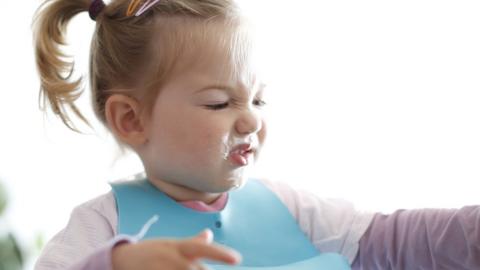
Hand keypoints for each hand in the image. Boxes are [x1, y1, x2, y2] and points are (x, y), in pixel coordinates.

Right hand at [112, 229, 240, 269]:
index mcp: (179, 247)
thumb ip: (192, 243)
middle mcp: (171, 257)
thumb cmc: (152, 252)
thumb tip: (209, 235)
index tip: (237, 259)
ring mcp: (160, 269)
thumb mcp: (171, 245)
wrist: (120, 259)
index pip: (203, 248)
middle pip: (196, 269)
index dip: (220, 253)